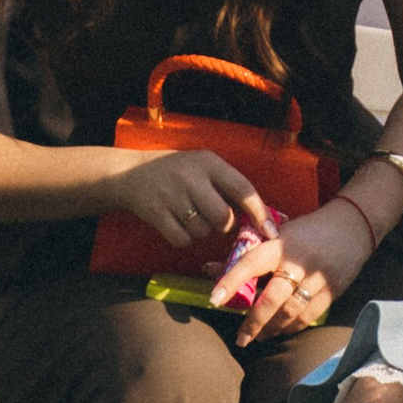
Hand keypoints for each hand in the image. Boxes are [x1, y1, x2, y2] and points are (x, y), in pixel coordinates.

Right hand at [99, 144, 264, 247]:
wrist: (130, 173)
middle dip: (223, 226)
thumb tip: (266, 220)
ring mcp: (172, 195)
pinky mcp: (156, 213)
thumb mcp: (204, 167)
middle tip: (214, 219)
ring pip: (203, 231)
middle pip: (223, 218)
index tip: (272, 232)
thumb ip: (230, 188)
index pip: (243, 189)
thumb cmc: (178, 173)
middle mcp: (191, 176)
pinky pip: (183, 240)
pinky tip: (176, 224)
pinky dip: (184, 239)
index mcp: (209, 162)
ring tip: (189, 215)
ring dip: (201, 231)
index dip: (260, 213)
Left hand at [227, 202, 372, 343]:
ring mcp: (318, 278)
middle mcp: (299, 262)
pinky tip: (281, 331)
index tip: (214, 299)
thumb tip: (209, 270)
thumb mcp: (276, 235)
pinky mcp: (332, 290)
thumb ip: (246, 253)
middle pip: (272, 298)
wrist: (352, 226)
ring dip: (272, 329)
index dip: (231, 281)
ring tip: (259, 337)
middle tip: (240, 338)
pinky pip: (308, 317)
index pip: (251, 263)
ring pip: (290, 312)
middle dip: (253, 322)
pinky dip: (292, 327)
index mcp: (281, 244)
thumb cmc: (306, 231)